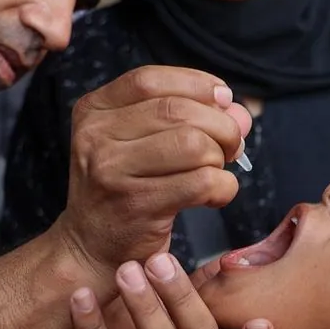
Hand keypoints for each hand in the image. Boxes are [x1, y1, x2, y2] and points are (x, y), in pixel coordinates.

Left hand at [42, 254, 276, 328]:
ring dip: (145, 309)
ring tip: (125, 272)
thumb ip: (207, 282)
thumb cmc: (133, 319)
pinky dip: (94, 328)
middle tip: (158, 260)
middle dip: (182, 298)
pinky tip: (83, 297)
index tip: (258, 324)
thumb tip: (236, 254)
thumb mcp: (174, 299)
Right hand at [54, 66, 252, 278]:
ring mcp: (112, 171)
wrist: (91, 248)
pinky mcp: (136, 205)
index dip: (196, 83)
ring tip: (216, 171)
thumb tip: (238, 112)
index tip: (223, 97)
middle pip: (178, 111)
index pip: (149, 80)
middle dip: (220, 125)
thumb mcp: (140, 143)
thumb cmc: (124, 190)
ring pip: (194, 145)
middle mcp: (96, 136)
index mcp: (93, 111)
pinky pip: (201, 183)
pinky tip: (215, 195)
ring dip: (220, 158)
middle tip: (231, 145)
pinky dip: (223, 187)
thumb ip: (187, 117)